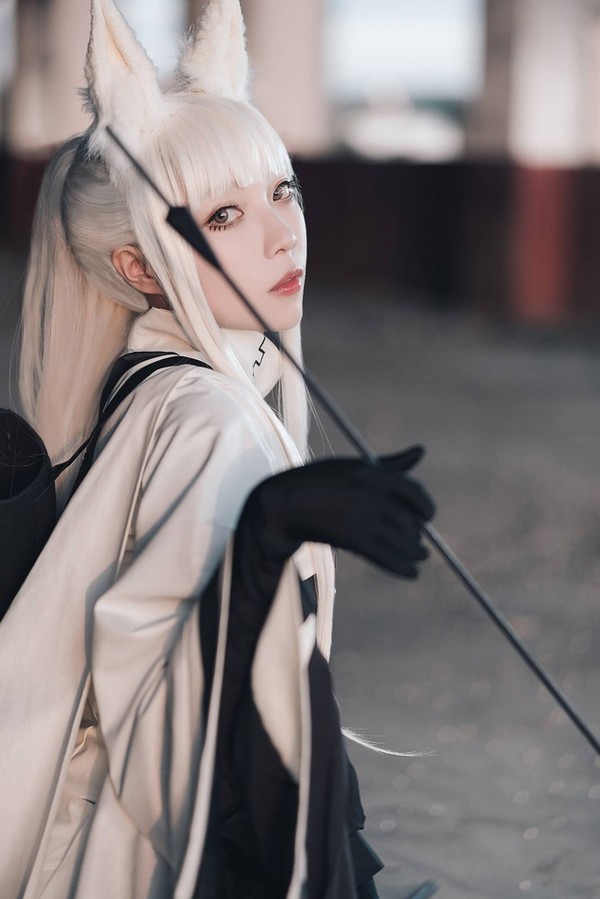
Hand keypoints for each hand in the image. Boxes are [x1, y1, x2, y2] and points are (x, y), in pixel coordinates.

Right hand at [237, 445, 434, 578]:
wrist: (286, 503)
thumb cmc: (322, 481)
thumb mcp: (356, 466)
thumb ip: (391, 463)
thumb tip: (421, 450)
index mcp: (373, 472)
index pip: (414, 491)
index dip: (426, 507)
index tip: (428, 516)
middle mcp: (371, 494)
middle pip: (409, 519)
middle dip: (417, 534)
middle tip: (420, 543)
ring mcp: (362, 517)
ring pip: (402, 540)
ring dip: (416, 553)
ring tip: (420, 557)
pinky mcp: (353, 539)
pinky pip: (386, 557)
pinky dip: (402, 567)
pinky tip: (411, 573)